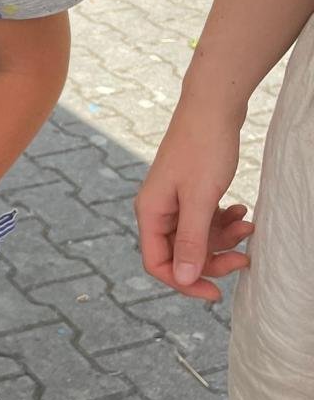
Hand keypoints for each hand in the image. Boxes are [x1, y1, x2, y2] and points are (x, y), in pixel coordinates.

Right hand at [135, 106, 253, 299]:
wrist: (213, 105)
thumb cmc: (204, 148)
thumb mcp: (200, 199)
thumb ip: (191, 241)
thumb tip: (183, 278)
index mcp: (151, 213)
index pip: (159, 263)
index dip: (185, 282)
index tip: (216, 293)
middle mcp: (159, 209)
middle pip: (181, 253)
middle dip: (213, 259)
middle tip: (244, 258)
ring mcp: (175, 200)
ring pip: (197, 237)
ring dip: (225, 239)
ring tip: (249, 227)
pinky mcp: (191, 191)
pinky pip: (206, 219)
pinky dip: (225, 221)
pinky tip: (242, 210)